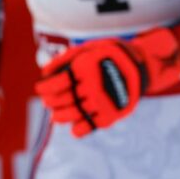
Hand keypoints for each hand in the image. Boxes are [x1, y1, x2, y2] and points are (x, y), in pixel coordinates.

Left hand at [35, 28, 179, 137]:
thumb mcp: (87, 48)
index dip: (45, 87)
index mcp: (86, 66)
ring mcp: (105, 100)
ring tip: (55, 117)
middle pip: (64, 99)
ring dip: (61, 117)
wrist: (140, 64)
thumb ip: (65, 59)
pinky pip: (93, 125)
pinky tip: (74, 129)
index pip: (58, 82)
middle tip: (47, 103)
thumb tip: (44, 73)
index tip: (39, 89)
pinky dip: (81, 129)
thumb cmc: (106, 55)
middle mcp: (95, 84)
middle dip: (50, 102)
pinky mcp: (114, 112)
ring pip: (75, 113)